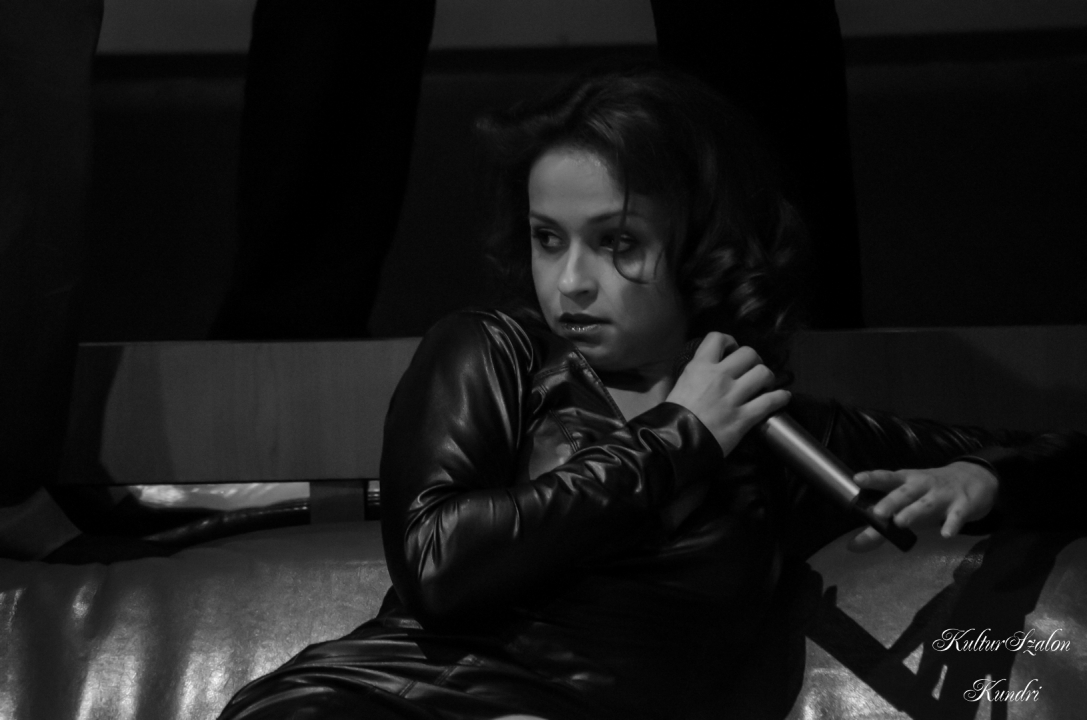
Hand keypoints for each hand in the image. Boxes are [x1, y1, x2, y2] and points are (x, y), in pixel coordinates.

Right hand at [665, 332, 790, 457]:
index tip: (731, 351)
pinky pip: (771, 401)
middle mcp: (719, 377)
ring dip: (767, 378)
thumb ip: (684, 378)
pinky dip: (780, 398)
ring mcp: (734, 397)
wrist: (674, 445)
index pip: (718, 338)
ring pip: (763, 373)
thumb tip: (682, 376)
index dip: (729, 342)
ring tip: (765, 384)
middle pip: (749, 353)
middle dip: (753, 360)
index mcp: (699, 368)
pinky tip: (782, 398)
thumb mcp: (672, 389)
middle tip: (751, 370)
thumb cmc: (670, 419)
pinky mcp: (744, 417)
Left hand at [846, 461, 998, 551]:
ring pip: (927, 503)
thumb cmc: (929, 494)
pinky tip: (945, 534)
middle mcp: (922, 485)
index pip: (887, 478)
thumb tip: (851, 546)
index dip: (873, 478)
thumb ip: (879, 528)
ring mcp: (943, 494)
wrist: (974, 479)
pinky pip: (957, 516)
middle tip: (879, 512)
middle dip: (892, 501)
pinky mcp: (963, 505)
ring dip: (914, 511)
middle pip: (905, 492)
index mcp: (906, 481)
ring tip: (901, 522)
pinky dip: (951, 524)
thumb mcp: (906, 505)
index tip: (857, 479)